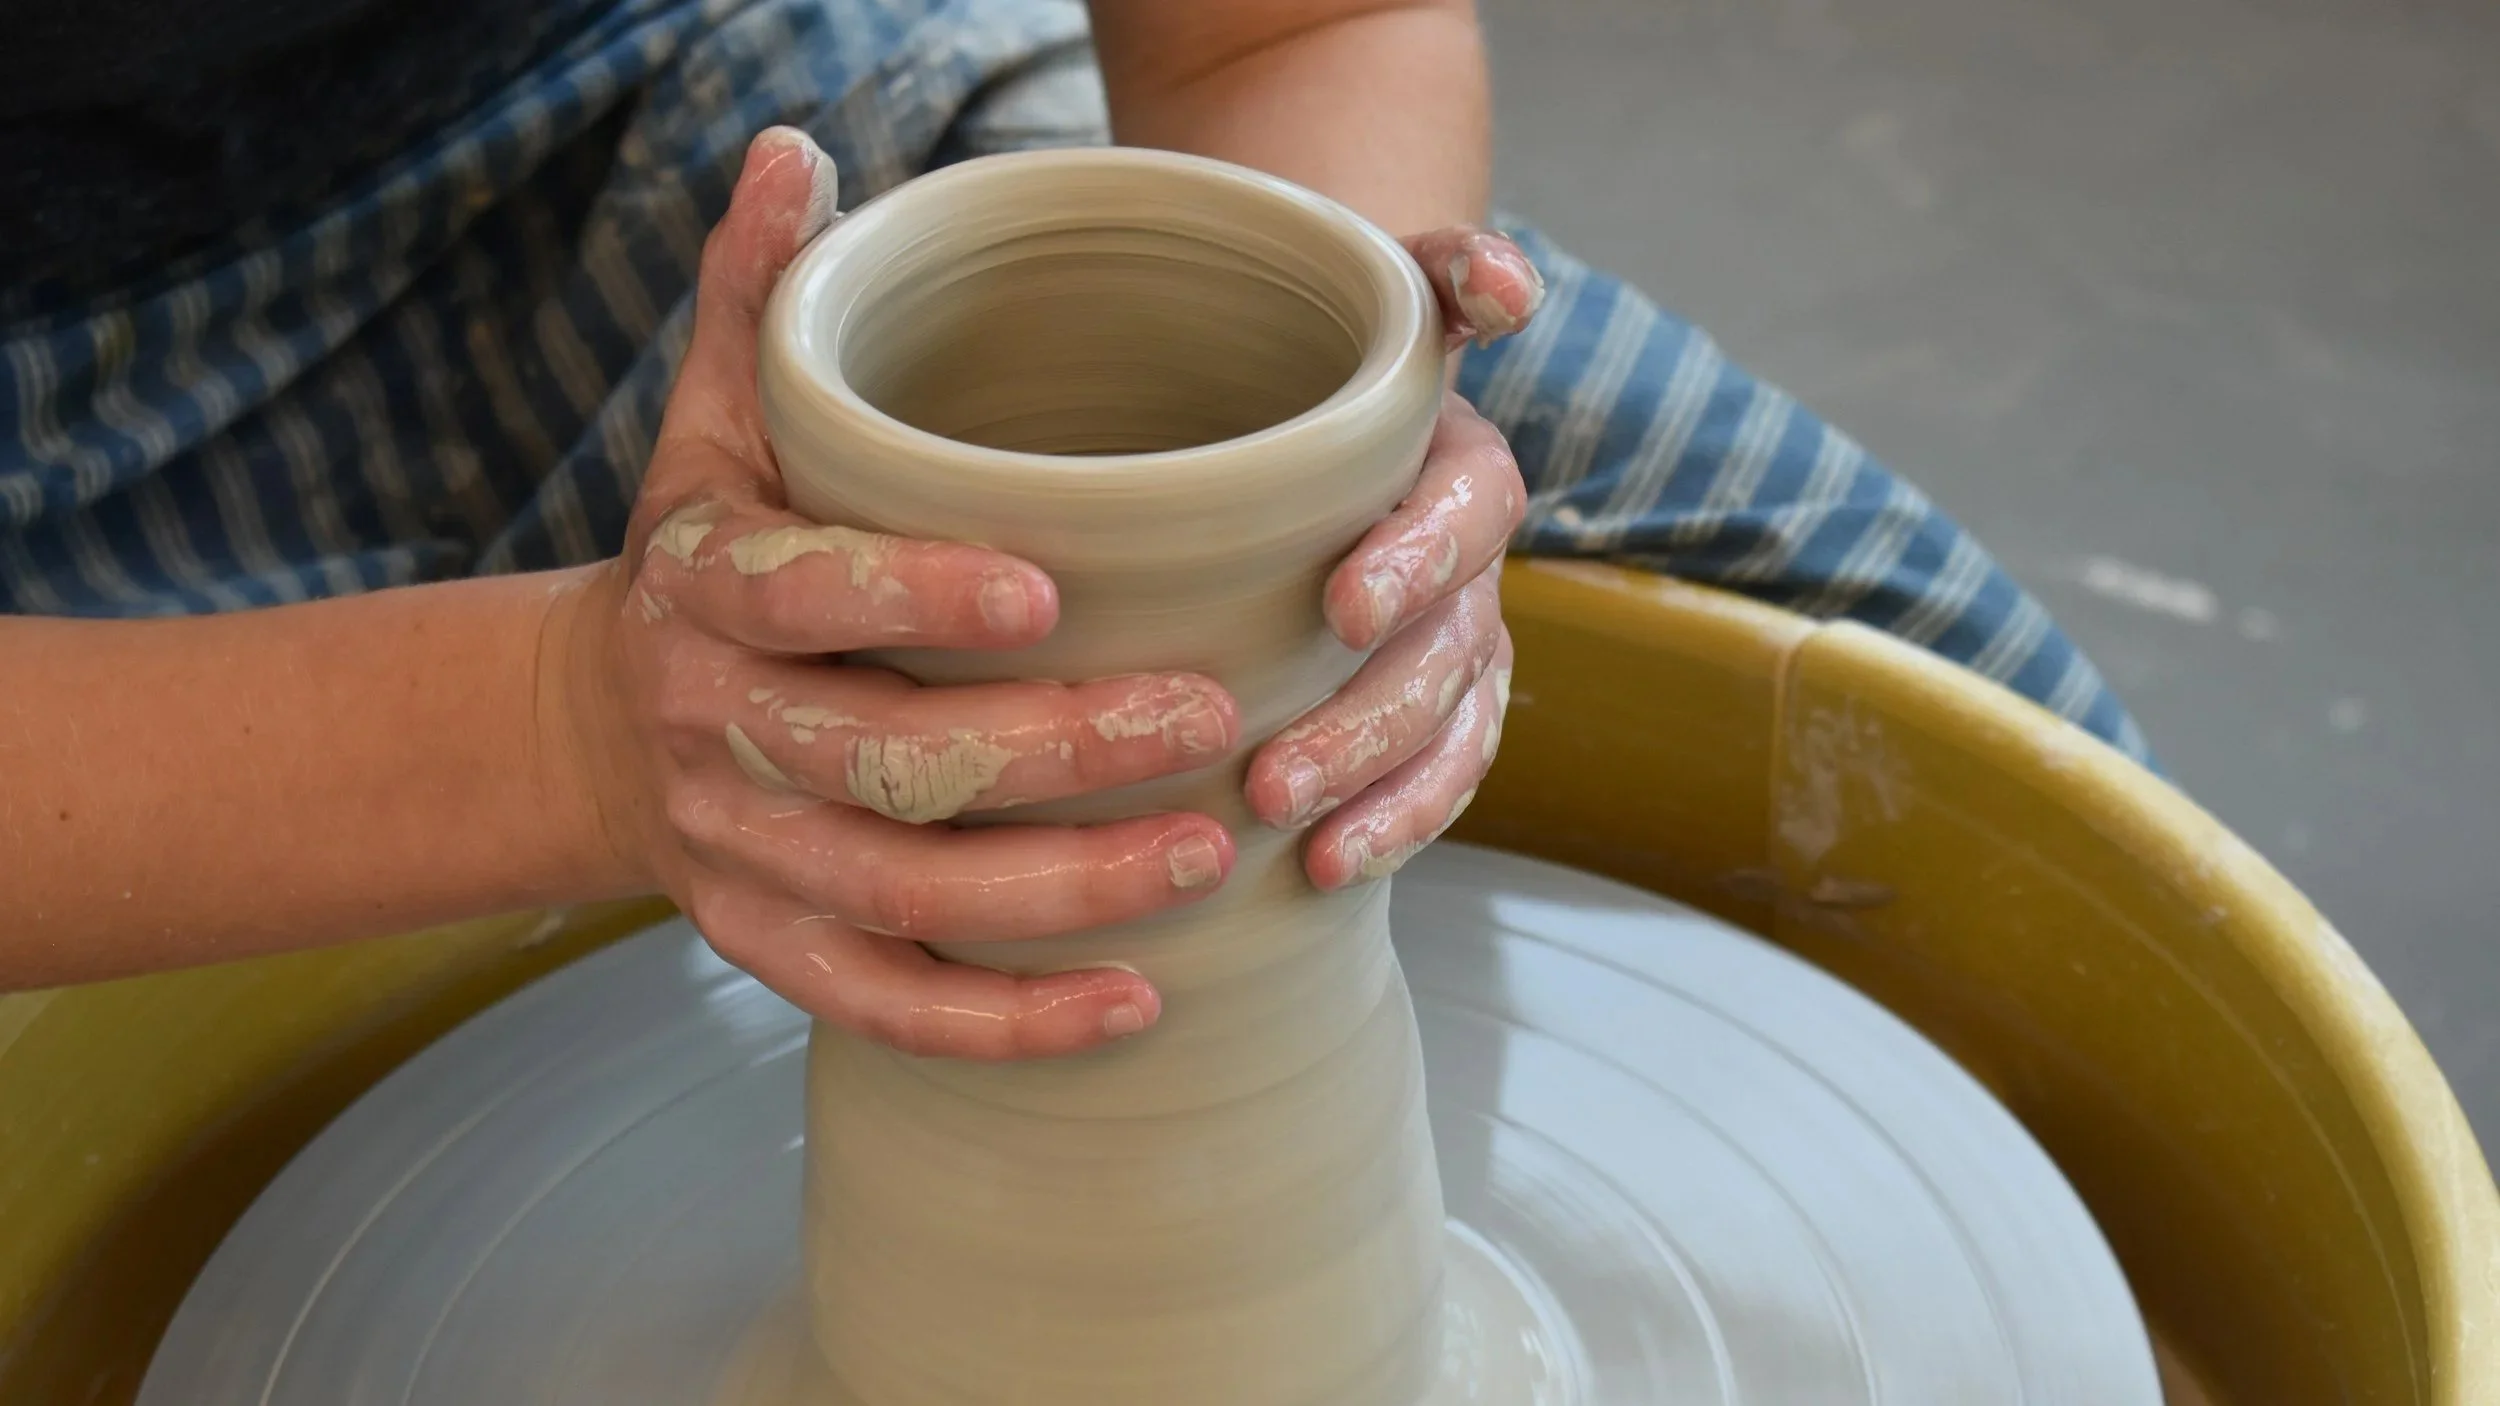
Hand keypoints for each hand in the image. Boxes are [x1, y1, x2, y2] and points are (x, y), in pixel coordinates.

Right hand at [566, 129, 1242, 1059]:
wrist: (605, 727)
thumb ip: (760, 299)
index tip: (1051, 591)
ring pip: (897, 896)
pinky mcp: (770, 945)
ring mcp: (740, 853)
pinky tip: (1136, 1004)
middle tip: (1205, 718)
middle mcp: (713, 730)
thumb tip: (793, 153)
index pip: (799, 597)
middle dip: (1045, 756)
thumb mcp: (716, 419)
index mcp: (703, 587)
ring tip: (1207, 855)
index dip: (911, 601)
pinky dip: (1004, 1022)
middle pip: (878, 763)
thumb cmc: (716, 551)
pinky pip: (881, 1006)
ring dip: (1056, 893)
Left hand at [1245, 226, 1543, 889]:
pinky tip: (1322, 876)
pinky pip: (1435, 780)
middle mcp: (1476, 571)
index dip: (1417, 559)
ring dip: (1384, 796)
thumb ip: (1447, 273)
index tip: (1342, 605)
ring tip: (1301, 846)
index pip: (1467, 518)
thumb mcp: (1381, 292)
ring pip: (1447, 735)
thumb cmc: (1324, 356)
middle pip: (1446, 656)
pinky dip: (1393, 826)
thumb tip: (1511, 286)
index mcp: (1464, 473)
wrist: (1318, 408)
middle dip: (1369, 724)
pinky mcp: (1429, 713)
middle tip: (1274, 780)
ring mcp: (1458, 649)